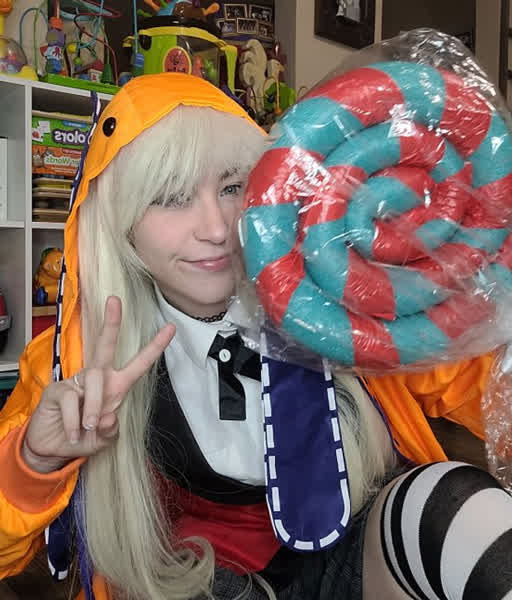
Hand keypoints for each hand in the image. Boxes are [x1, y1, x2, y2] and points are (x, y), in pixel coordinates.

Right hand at [22, 296, 174, 473]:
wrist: (53, 450)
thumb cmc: (83, 438)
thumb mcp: (104, 440)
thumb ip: (110, 430)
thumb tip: (108, 417)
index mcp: (115, 387)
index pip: (138, 364)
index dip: (154, 347)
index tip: (170, 328)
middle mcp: (97, 379)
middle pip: (105, 346)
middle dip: (112, 323)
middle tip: (115, 300)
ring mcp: (75, 382)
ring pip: (93, 379)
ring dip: (93, 407)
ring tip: (88, 427)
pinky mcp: (56, 391)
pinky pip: (70, 400)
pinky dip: (73, 422)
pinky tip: (72, 433)